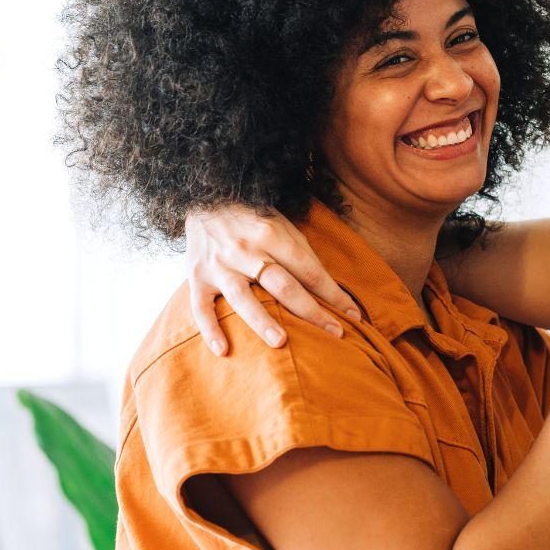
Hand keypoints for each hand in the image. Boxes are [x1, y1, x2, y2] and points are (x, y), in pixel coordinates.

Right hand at [184, 206, 359, 355]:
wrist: (203, 198)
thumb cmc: (253, 218)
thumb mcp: (283, 225)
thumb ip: (303, 255)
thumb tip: (328, 290)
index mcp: (271, 234)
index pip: (310, 270)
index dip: (333, 294)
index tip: (353, 316)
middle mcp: (245, 250)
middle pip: (282, 285)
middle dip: (310, 311)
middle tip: (334, 334)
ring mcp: (219, 265)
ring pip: (242, 297)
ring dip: (261, 321)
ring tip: (281, 342)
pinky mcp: (196, 277)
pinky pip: (200, 307)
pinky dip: (209, 329)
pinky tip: (223, 350)